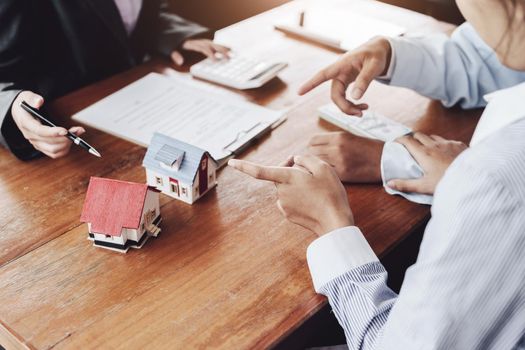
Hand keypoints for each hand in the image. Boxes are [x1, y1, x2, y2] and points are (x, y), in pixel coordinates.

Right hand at [11, 91, 84, 158]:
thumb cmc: (25, 104)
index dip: (53, 132)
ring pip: (54, 150)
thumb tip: (40, 101)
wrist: (20, 113)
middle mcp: (30, 136)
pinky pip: (55, 153)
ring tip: (78, 132)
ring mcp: (36, 143)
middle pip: (50, 143)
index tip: (65, 131)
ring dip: (68, 143)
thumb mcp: (26, 96)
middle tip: (79, 130)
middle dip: (66, 138)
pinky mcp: (42, 147)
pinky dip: (65, 148)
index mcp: (26, 124)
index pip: (40, 131)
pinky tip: (72, 139)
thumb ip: (33, 98)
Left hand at [171, 39, 230, 65]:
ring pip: (217, 44)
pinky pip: (217, 45)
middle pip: (213, 45)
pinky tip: (232, 51)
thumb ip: (175, 55)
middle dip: (221, 51)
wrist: (178, 36)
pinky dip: (225, 48)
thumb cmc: (176, 45)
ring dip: (225, 49)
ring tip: (233, 54)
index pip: (204, 48)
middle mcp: (201, 41)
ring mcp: (206, 42)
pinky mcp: (208, 44)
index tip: (215, 60)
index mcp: (194, 43)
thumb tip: (180, 61)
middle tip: (228, 58)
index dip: (210, 53)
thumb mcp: (172, 49)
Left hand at [228, 155, 353, 235]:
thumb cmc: (330, 193)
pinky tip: (312, 199)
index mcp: (287, 178)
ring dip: (296, 184)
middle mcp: (281, 192)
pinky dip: (297, 196)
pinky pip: (289, 199)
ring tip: (316, 189)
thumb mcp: (323, 167)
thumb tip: (294, 160)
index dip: (244, 166)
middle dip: (290, 170)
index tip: (231, 162)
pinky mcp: (288, 214)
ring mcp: (283, 205)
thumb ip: (305, 159)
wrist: (335, 222)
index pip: (259, 171)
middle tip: (310, 171)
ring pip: (285, 187)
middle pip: (279, 175)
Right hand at [298, 37, 391, 115]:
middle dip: (345, 107)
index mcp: (342, 64)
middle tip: (361, 113)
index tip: (299, 92)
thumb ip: (364, 80)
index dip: (311, 84)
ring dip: (349, 108)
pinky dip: (352, 105)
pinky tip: (362, 106)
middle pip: (334, 95)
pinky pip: (344, 98)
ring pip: (338, 99)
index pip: (323, 74)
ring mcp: (342, 78)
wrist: (380, 51)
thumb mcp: (374, 66)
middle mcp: (339, 73)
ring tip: (364, 110)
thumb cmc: (376, 54)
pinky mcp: (346, 83)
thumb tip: (355, 97)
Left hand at [307, 132, 383, 182]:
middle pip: (311, 153)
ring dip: (316, 168)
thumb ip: (333, 141)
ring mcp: (339, 161)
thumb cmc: (369, 148)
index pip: (312, 141)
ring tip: (319, 171)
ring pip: (316, 164)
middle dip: (311, 158)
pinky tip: (328, 177)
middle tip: (314, 164)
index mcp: (338, 136)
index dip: (311, 148)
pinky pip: (326, 174)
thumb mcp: (351, 137)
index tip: (313, 153)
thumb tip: (316, 146)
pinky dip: (324, 175)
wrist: (387, 159)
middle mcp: (336, 147)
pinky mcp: (344, 174)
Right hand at [387, 132, 467, 193]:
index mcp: (423, 154)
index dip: (399, 139)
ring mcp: (447, 143)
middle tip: (409, 145)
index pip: (407, 140)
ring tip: (426, 148)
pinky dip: (442, 144)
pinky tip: (444, 152)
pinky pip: (447, 140)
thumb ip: (405, 184)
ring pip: (432, 136)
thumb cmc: (446, 183)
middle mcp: (434, 145)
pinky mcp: (459, 145)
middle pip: (418, 134)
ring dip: (426, 139)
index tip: (395, 142)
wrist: (472, 180)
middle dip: (412, 137)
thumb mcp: (423, 186)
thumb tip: (389, 184)